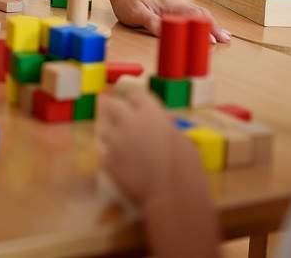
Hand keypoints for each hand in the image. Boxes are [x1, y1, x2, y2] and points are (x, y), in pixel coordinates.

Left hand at [98, 88, 203, 207]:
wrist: (172, 197)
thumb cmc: (186, 168)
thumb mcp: (183, 140)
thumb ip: (167, 128)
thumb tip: (163, 125)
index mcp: (150, 113)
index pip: (135, 94)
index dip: (134, 99)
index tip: (134, 102)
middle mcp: (128, 122)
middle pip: (111, 104)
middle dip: (112, 107)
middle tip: (115, 113)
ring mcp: (114, 141)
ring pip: (104, 130)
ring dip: (111, 135)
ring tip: (122, 146)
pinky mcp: (106, 160)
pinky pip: (105, 154)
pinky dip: (112, 158)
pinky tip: (123, 167)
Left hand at [110, 0, 230, 42]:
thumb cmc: (129, 4)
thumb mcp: (137, 15)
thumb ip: (151, 22)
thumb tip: (167, 32)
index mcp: (170, 6)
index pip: (192, 16)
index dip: (203, 28)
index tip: (212, 41)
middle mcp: (177, 5)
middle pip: (201, 15)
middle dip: (214, 27)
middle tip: (226, 40)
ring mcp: (177, 7)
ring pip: (200, 14)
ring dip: (213, 25)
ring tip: (225, 36)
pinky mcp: (175, 11)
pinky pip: (194, 16)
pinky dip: (205, 22)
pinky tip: (210, 29)